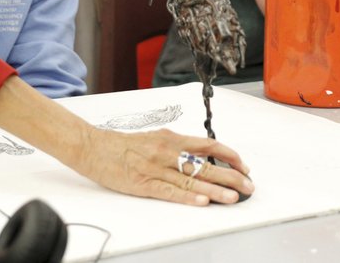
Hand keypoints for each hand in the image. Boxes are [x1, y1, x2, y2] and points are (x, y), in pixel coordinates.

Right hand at [0, 76, 252, 205]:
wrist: (91, 146)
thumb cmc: (121, 144)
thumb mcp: (152, 138)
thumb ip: (175, 145)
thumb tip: (199, 153)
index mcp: (169, 139)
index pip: (207, 145)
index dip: (229, 155)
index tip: (244, 166)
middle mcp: (165, 151)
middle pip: (204, 164)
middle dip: (230, 176)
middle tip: (248, 187)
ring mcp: (154, 168)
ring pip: (191, 178)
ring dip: (215, 189)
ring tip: (234, 198)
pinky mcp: (142, 183)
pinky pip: (169, 191)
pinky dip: (187, 196)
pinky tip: (202, 201)